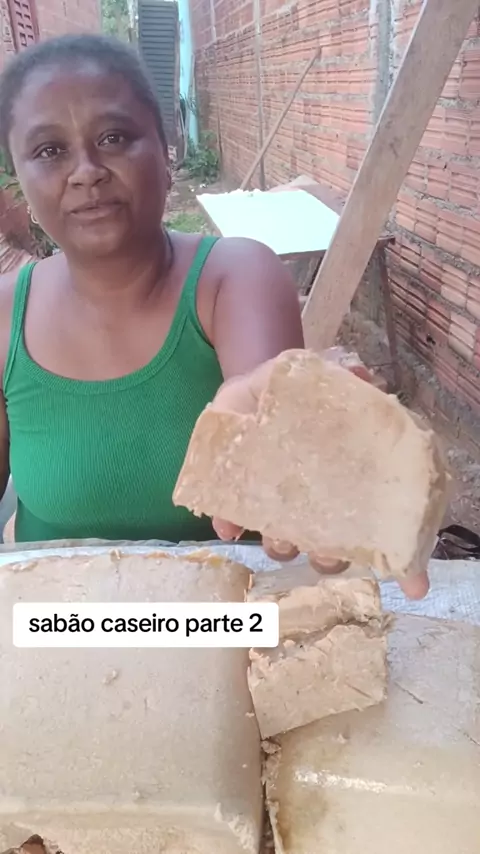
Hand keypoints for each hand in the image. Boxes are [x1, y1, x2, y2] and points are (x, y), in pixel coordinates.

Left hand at [211, 350, 428, 600]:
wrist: (256, 387)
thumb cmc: (298, 392)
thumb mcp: (323, 380)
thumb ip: (343, 379)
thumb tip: (362, 376)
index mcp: (337, 488)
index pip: (367, 530)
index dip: (391, 557)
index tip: (404, 575)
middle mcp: (310, 508)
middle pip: (326, 551)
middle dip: (328, 557)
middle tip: (326, 547)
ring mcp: (273, 507)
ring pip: (283, 545)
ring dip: (283, 545)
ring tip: (280, 534)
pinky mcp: (236, 497)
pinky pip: (231, 519)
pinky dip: (229, 523)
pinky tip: (226, 525)